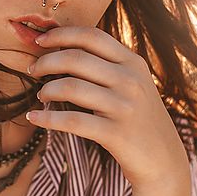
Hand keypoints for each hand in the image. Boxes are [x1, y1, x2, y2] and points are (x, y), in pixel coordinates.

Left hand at [25, 26, 190, 189]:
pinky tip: (34, 117)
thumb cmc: (139, 119)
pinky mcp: (116, 134)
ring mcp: (124, 107)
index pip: (92, 36)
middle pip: (75, 58)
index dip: (61, 35)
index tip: (40, 41)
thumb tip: (64, 49)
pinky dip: (47, 118)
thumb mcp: (133, 84)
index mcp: (133, 63)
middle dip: (46, 62)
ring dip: (46, 90)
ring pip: (70, 87)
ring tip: (40, 95)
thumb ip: (108, 65)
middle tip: (32, 70)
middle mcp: (131, 80)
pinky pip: (72, 121)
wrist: (163, 160)